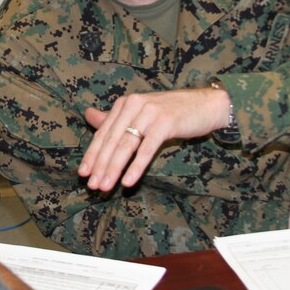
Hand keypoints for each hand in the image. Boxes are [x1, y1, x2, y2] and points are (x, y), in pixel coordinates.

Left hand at [78, 87, 231, 191]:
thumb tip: (88, 115)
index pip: (103, 132)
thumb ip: (114, 118)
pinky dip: (136, 166)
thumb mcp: (141, 113)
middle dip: (100, 165)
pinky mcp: (166, 122)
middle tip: (92, 186)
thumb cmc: (172, 112)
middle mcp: (134, 104)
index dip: (92, 154)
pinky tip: (128, 181)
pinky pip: (147, 148)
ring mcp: (150, 112)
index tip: (83, 174)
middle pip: (112, 140)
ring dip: (113, 168)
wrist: (206, 105)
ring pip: (126, 145)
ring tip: (105, 186)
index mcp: (125, 103)